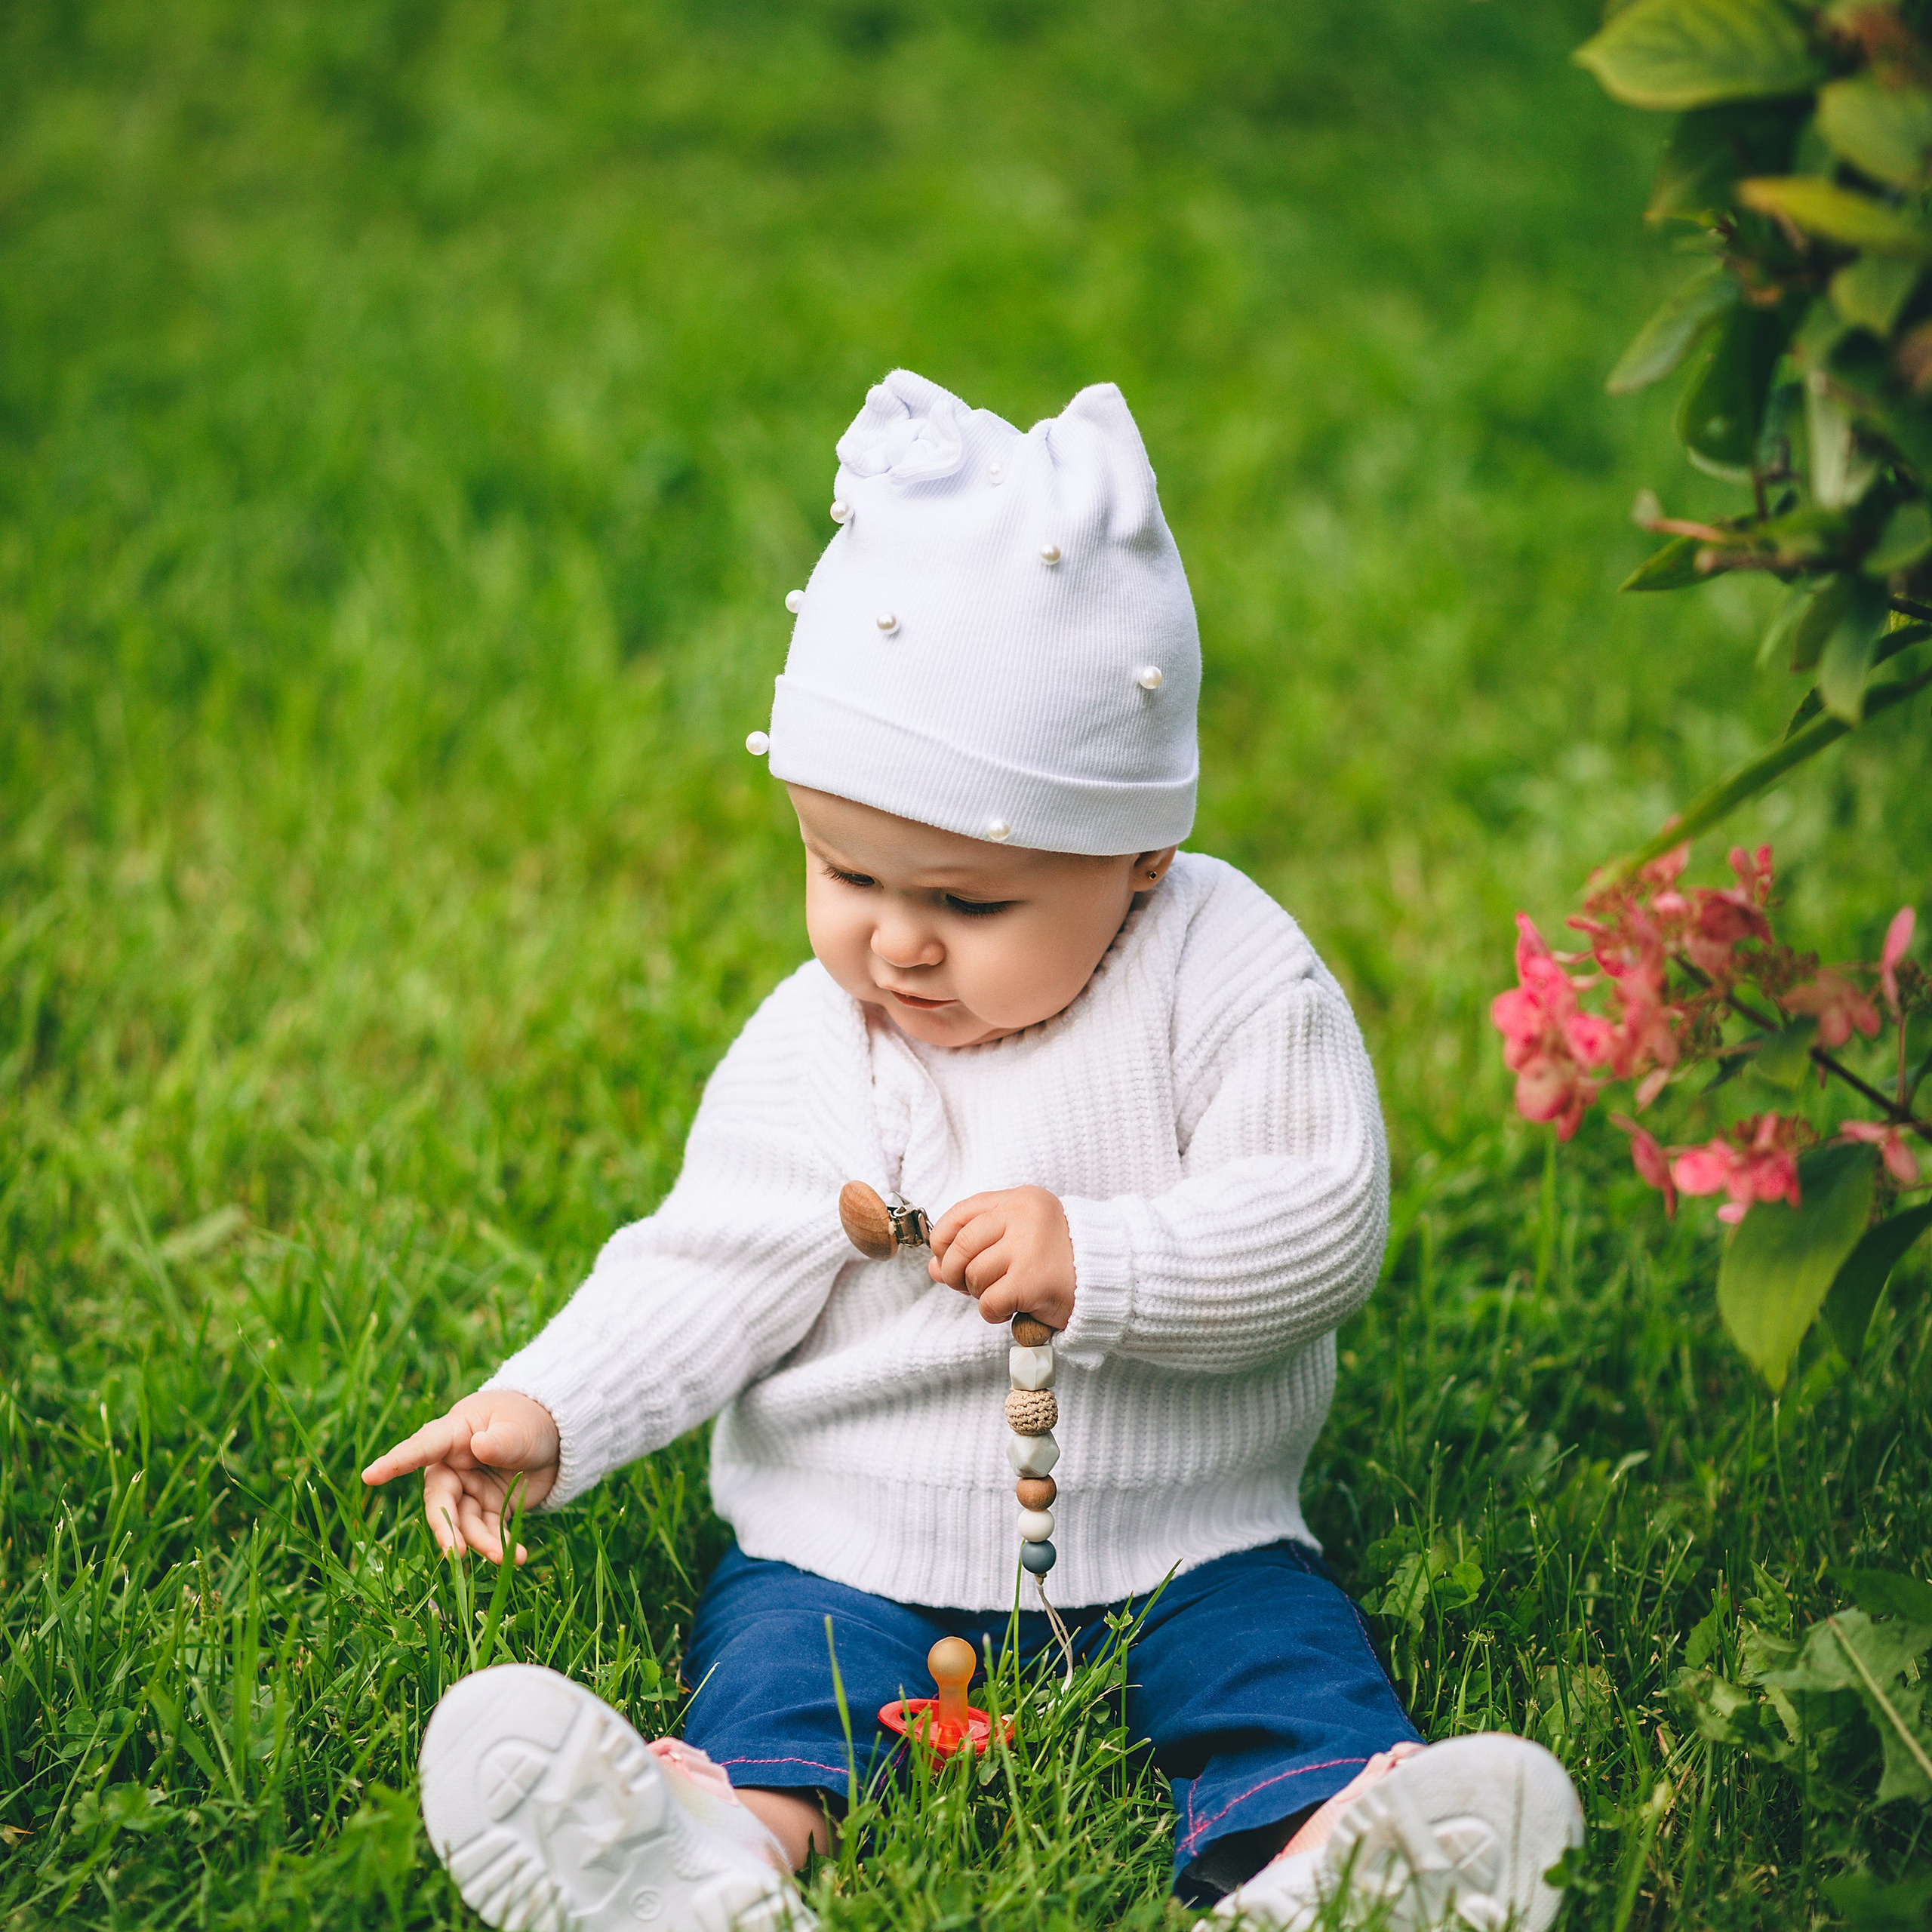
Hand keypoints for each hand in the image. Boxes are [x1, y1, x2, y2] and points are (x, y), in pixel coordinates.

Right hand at [361, 1389, 559, 1563]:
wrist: (557, 1437)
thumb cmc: (529, 1420)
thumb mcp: (519, 1427)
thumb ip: (501, 1439)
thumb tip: (478, 1446)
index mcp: (455, 1434)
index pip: (422, 1447)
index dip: (396, 1462)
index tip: (370, 1476)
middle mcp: (455, 1466)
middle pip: (440, 1499)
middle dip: (445, 1527)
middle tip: (456, 1553)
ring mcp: (471, 1489)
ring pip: (463, 1523)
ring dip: (480, 1543)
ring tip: (503, 1557)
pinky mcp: (489, 1508)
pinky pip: (487, 1531)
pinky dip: (499, 1544)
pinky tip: (517, 1555)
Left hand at [928, 1186, 1075, 1330]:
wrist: (1110, 1278)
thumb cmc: (1061, 1258)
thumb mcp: (1020, 1239)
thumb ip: (977, 1248)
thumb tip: (934, 1268)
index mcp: (1020, 1200)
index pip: (961, 1212)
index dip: (944, 1240)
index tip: (945, 1257)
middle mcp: (1024, 1217)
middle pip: (962, 1245)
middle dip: (955, 1272)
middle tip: (967, 1286)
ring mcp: (1029, 1247)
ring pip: (974, 1275)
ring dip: (980, 1294)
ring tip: (1002, 1294)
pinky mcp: (1033, 1281)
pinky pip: (989, 1302)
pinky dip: (993, 1312)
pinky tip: (1011, 1308)